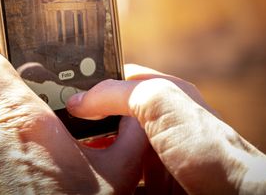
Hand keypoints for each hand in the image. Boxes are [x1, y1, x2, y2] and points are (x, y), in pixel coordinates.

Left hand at [0, 42, 146, 193]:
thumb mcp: (119, 169)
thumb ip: (133, 129)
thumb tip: (141, 109)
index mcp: (24, 122)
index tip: (12, 48)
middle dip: (23, 98)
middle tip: (54, 106)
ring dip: (19, 131)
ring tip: (54, 147)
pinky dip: (14, 156)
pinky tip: (44, 173)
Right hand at [67, 64, 265, 194]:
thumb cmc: (209, 146)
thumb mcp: (162, 103)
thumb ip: (119, 92)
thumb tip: (79, 98)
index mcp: (164, 95)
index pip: (118, 80)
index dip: (91, 84)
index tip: (60, 93)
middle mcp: (159, 123)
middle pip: (110, 120)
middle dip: (86, 126)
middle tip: (56, 131)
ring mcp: (156, 157)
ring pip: (112, 154)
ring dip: (93, 158)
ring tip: (65, 159)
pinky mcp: (154, 185)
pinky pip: (121, 180)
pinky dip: (105, 182)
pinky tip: (89, 182)